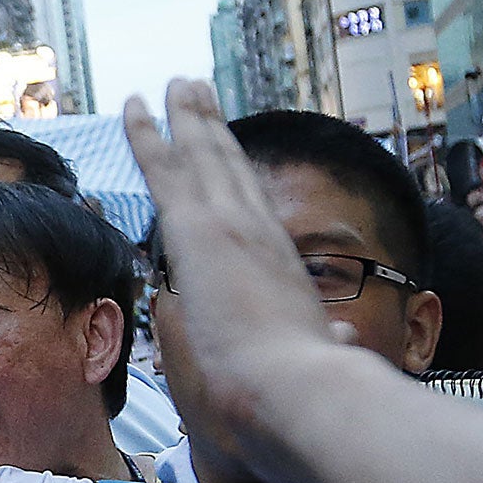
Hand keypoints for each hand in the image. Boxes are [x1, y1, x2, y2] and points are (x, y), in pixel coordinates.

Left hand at [122, 80, 378, 482]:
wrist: (303, 394)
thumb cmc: (309, 397)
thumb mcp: (319, 365)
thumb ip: (330, 349)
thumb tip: (346, 343)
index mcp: (284, 270)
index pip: (254, 215)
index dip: (239, 182)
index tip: (227, 156)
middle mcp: (262, 236)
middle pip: (230, 170)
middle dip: (211, 131)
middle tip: (196, 94)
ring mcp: (231, 227)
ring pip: (202, 158)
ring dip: (185, 119)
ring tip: (173, 85)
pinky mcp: (199, 230)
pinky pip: (166, 169)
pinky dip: (149, 135)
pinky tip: (137, 105)